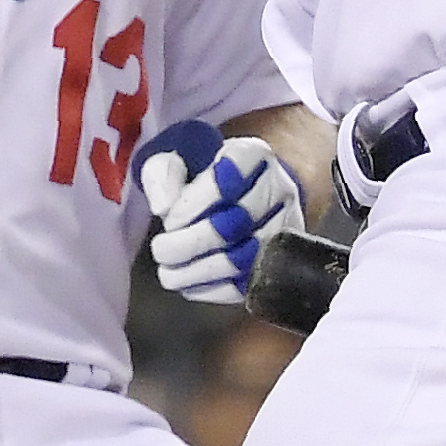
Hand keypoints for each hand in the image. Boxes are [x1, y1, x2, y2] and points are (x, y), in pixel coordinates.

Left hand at [136, 123, 308, 305]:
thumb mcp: (177, 159)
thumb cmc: (201, 174)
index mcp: (253, 155)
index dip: (194, 203)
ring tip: (169, 271)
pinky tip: (186, 283)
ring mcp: (285, 228)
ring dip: (199, 270)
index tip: (168, 217)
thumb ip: (164, 173)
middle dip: (190, 242)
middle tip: (161, 249)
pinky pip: (248, 283)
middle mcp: (278, 189)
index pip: (229, 175)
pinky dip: (211, 289)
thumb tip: (163, 207)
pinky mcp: (279, 261)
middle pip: (238, 222)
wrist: (240, 193)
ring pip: (245, 257)